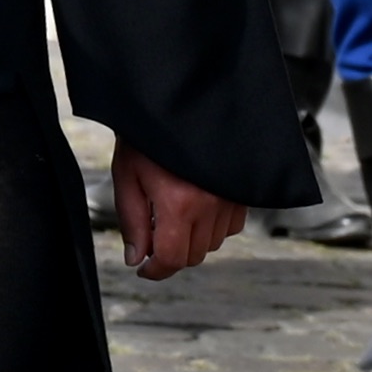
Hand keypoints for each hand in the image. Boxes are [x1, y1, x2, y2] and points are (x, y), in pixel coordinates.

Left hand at [110, 144, 245, 279]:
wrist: (176, 101)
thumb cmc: (146, 137)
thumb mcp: (127, 177)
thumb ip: (132, 222)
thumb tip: (137, 259)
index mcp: (179, 203)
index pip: (173, 258)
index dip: (156, 270)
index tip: (144, 269)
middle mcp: (211, 204)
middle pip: (194, 255)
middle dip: (170, 254)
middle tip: (151, 238)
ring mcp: (231, 198)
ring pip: (213, 243)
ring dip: (192, 240)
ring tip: (171, 216)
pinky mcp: (244, 190)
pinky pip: (232, 226)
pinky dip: (214, 226)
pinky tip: (195, 208)